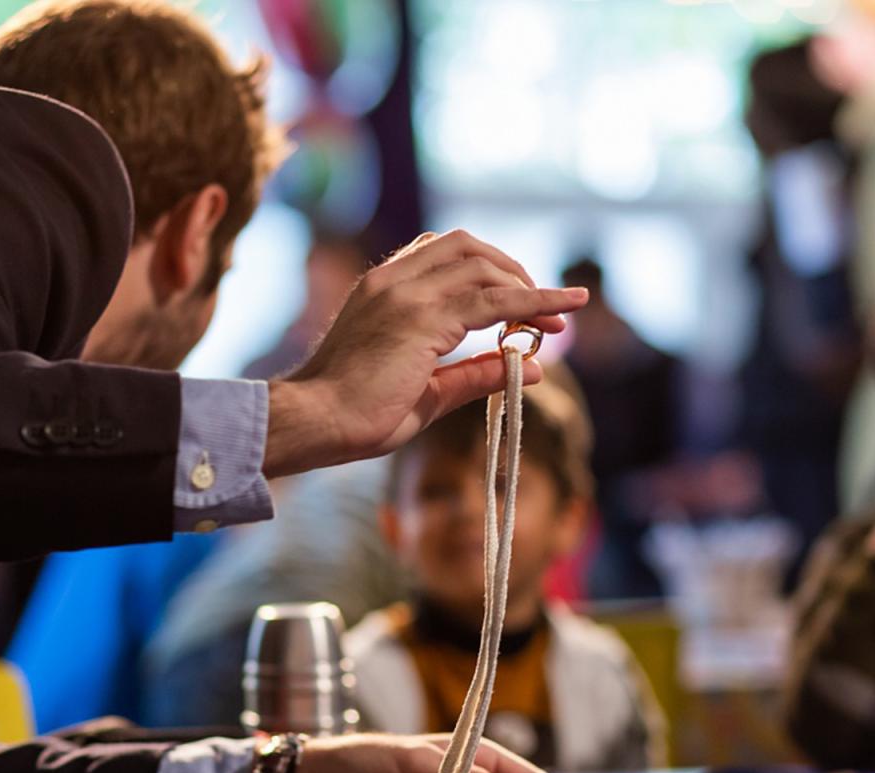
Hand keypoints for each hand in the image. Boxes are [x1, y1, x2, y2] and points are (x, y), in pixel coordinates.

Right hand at [262, 230, 588, 476]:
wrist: (313, 422)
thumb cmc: (356, 416)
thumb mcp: (427, 393)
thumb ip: (475, 375)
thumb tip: (532, 368)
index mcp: (383, 289)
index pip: (445, 255)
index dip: (491, 271)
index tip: (525, 300)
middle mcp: (394, 281)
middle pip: (469, 248)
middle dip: (514, 272)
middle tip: (545, 310)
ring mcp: (407, 295)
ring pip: (486, 268)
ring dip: (528, 288)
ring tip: (557, 318)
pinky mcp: (421, 318)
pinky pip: (494, 301)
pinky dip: (534, 301)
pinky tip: (561, 312)